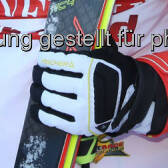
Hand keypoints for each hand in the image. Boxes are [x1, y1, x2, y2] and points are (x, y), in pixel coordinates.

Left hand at [33, 43, 159, 136]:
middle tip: (35, 74)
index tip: (40, 59)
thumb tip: (66, 40)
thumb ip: (89, 49)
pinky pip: (53, 120)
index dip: (47, 60)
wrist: (133, 103)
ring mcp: (83, 109)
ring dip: (37, 93)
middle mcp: (87, 88)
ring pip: (49, 99)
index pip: (61, 61)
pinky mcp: (80, 126)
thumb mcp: (109, 56)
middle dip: (39, 75)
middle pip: (51, 80)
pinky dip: (40, 113)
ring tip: (34, 89)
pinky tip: (36, 108)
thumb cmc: (118, 76)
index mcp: (92, 68)